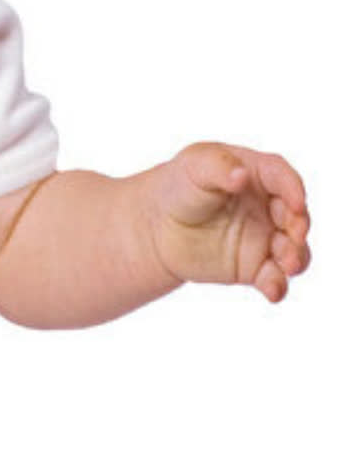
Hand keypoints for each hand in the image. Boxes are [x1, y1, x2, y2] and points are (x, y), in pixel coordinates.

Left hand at [148, 141, 310, 301]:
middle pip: (295, 218)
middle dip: (299, 228)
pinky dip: (277, 286)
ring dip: (295, 258)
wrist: (159, 226)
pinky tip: (273, 292)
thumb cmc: (181, 186)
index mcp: (262, 176)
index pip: (284, 180)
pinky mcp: (254, 268)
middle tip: (294, 237)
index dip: (294, 191)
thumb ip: (218, 166)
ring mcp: (265, 239)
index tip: (296, 204)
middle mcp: (271, 208)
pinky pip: (272, 279)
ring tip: (288, 266)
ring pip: (292, 251)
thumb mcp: (195, 165)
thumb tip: (240, 175)